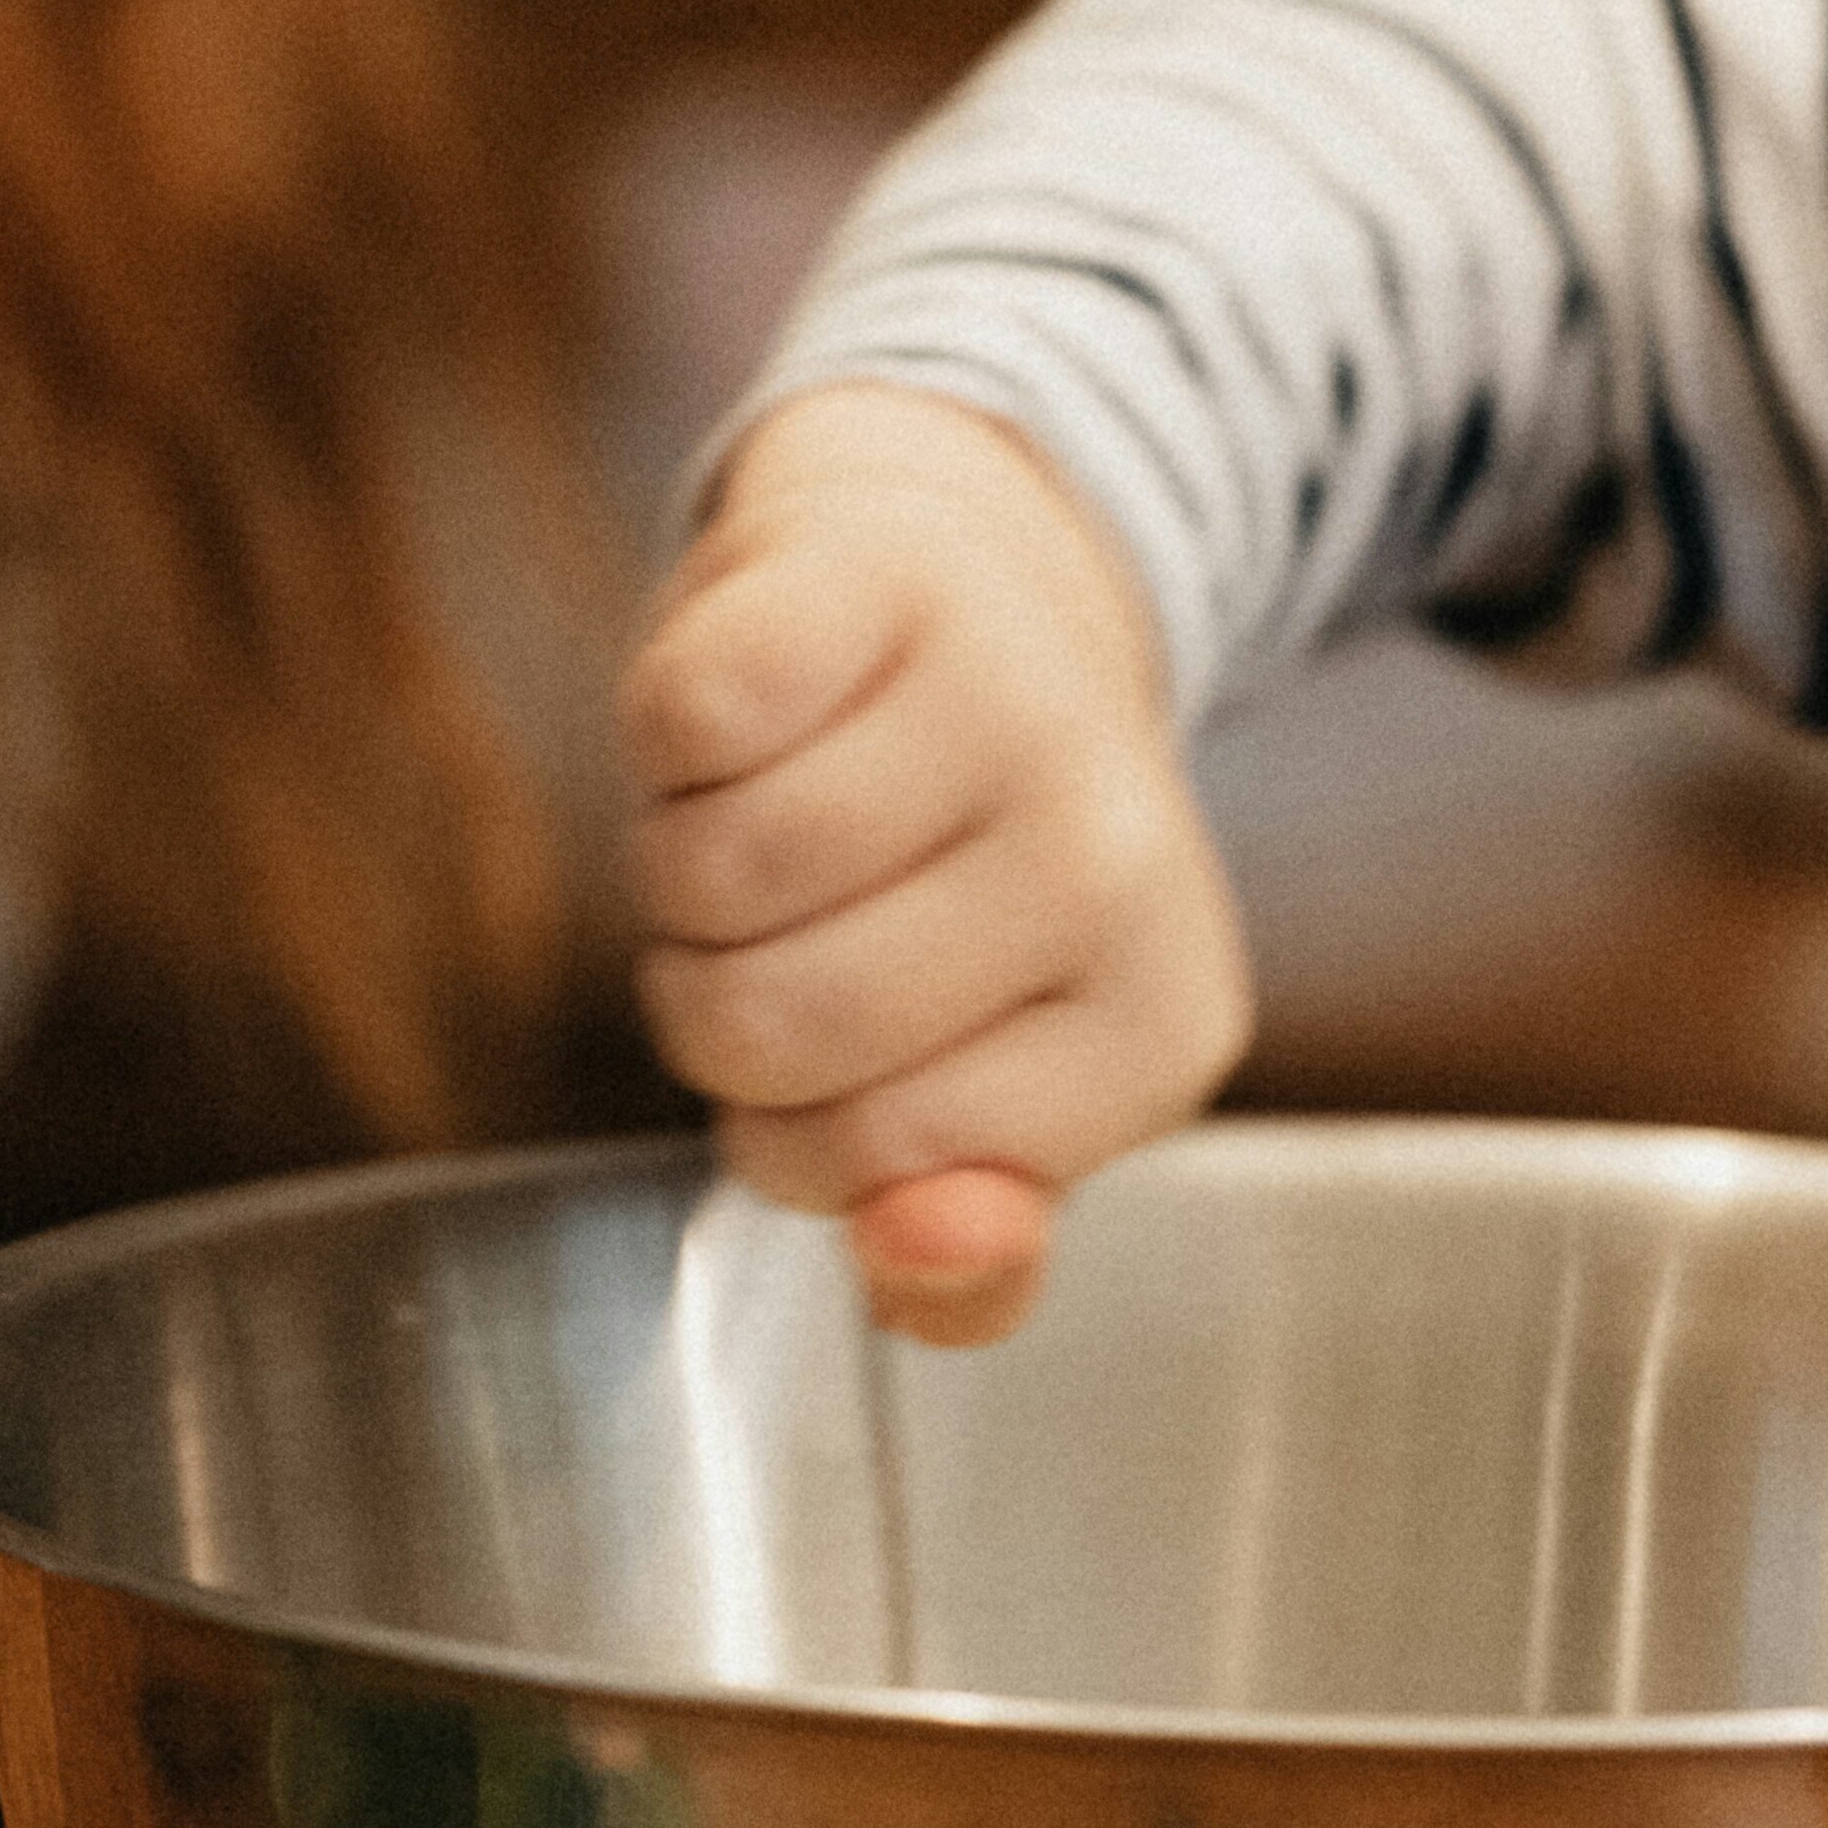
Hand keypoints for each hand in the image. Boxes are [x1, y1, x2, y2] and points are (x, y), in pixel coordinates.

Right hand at [612, 381, 1245, 1345]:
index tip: (850, 1048)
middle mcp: (1114, 860)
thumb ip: (962, 1253)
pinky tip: (751, 713)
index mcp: (1159, 1028)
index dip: (791, 1130)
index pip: (866, 1165)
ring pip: (708, 877)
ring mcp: (1012, 702)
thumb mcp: (994, 1096)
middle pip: (769, 1025)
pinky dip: (668, 735)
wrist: (965, 601)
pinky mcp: (890, 574)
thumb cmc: (958, 880)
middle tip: (789, 924)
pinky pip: (682, 721)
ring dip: (681, 866)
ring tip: (767, 812)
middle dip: (716, 997)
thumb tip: (910, 1251)